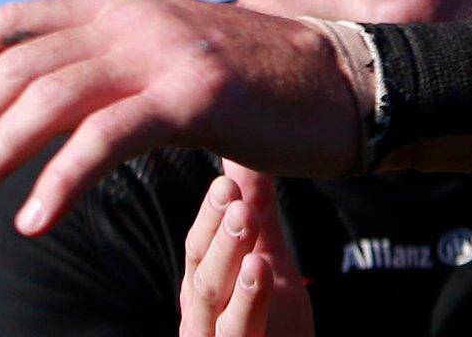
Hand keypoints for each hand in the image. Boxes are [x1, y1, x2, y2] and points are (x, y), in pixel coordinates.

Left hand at [0, 0, 357, 232]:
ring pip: (50, 101)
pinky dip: (59, 180)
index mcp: (124, 5)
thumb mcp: (175, 61)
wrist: (349, 85)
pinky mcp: (194, 95)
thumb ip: (118, 71)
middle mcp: (133, 17)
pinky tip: (32, 219)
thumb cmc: (264, 87)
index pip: (19, 21)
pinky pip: (106, 138)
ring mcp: (163, 52)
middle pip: (21, 67)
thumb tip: (57, 102)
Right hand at [180, 165, 313, 336]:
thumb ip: (257, 213)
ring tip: (244, 223)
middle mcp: (201, 318)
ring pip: (214, 304)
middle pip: (201, 272)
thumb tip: (244, 153)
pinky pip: (239, 335)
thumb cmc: (273, 326)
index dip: (209, 214)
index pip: (198, 247)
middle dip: (216, 233)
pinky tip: (261, 271)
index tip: (225, 181)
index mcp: (203, 289)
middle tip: (233, 195)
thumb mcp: (267, 262)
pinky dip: (249, 303)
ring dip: (228, 262)